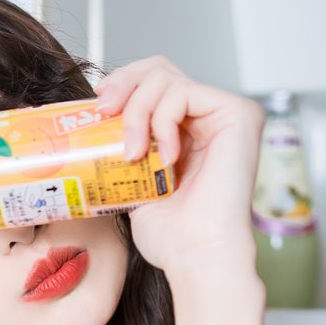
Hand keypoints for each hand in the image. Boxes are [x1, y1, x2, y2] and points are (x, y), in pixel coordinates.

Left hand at [94, 57, 263, 286]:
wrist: (195, 256)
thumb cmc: (171, 234)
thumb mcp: (133, 180)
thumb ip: (123, 146)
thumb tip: (86, 122)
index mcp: (189, 129)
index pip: (154, 82)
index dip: (123, 84)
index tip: (97, 105)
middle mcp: (211, 116)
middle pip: (160, 68)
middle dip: (125, 84)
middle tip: (104, 112)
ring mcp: (226, 112)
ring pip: (166, 78)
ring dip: (138, 113)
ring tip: (134, 154)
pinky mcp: (239, 113)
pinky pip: (183, 93)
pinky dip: (163, 122)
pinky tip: (166, 159)